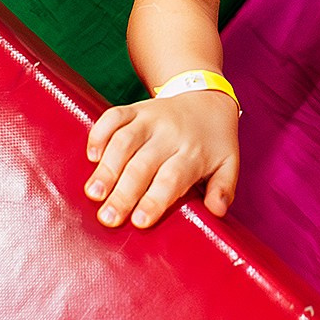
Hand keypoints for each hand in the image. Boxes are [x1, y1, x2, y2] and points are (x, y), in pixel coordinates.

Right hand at [84, 90, 239, 228]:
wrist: (207, 98)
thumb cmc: (214, 141)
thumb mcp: (228, 164)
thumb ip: (224, 188)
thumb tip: (218, 210)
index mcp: (193, 153)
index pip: (172, 179)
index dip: (155, 200)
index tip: (139, 222)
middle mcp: (170, 134)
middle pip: (143, 165)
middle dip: (124, 193)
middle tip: (108, 217)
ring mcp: (150, 119)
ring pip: (124, 141)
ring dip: (107, 167)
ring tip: (93, 193)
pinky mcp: (135, 109)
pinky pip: (113, 116)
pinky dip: (99, 134)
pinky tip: (91, 156)